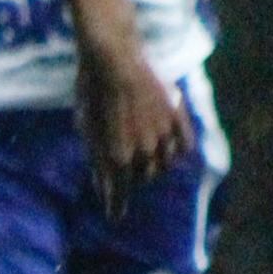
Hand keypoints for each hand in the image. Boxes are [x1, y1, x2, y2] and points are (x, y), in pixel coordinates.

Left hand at [76, 28, 188, 211]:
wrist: (113, 57)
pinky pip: (185, 145)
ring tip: (146, 157)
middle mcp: (144, 150)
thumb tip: (105, 187)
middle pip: (144, 178)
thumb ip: (97, 160)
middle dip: (134, 178)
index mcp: (118, 157)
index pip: (120, 193)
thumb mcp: (87, 129)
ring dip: (155, 165)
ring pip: (165, 164)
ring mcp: (163, 134)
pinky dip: (178, 151)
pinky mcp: (176, 116)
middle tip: (127, 171)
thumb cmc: (93, 92)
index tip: (115, 216)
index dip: (116, 206)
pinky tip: (170, 149)